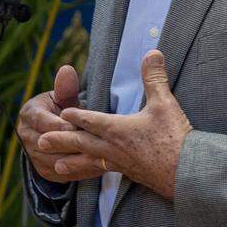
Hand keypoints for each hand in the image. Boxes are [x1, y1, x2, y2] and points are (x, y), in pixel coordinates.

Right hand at [16, 65, 100, 182]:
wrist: (55, 128)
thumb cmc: (61, 108)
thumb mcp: (63, 97)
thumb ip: (66, 88)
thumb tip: (67, 70)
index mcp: (28, 114)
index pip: (42, 122)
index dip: (60, 125)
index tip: (77, 125)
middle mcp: (26, 136)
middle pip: (48, 145)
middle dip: (71, 144)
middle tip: (93, 143)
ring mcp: (33, 156)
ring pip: (56, 162)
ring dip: (77, 160)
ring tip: (99, 156)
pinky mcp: (44, 171)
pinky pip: (63, 174)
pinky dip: (80, 171)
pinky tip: (99, 166)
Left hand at [39, 50, 191, 200]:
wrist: (186, 173)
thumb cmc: (174, 138)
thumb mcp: (165, 103)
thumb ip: (154, 77)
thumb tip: (152, 52)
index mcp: (117, 129)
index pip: (90, 120)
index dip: (76, 114)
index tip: (61, 111)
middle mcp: (113, 148)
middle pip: (81, 143)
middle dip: (61, 141)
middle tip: (40, 143)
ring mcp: (120, 163)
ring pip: (89, 162)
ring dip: (71, 163)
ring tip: (55, 167)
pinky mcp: (130, 174)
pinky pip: (103, 172)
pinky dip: (91, 173)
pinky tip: (91, 174)